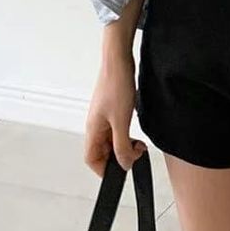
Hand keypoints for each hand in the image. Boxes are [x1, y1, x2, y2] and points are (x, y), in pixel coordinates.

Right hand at [84, 53, 147, 176]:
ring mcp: (103, 115)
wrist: (119, 60)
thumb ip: (121, 146)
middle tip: (136, 153)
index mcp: (92, 129)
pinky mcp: (112, 107)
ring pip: (111, 139)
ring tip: (138, 143)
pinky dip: (126, 132)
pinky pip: (116, 127)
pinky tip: (135, 129)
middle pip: (102, 150)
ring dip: (124, 144)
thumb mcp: (121, 121)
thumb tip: (124, 164)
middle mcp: (95, 124)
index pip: (91, 159)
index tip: (121, 170)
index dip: (104, 169)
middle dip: (118, 156)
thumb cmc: (116, 85)